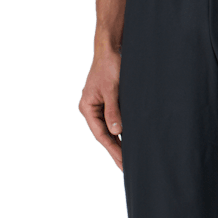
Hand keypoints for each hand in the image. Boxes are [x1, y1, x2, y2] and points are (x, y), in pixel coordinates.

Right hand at [78, 47, 123, 171]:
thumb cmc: (110, 65)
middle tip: (128, 168)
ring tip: (129, 160)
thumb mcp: (113, 89)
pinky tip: (129, 142)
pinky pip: (114, 122)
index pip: (101, 135)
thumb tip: (116, 131)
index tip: (124, 162)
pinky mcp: (108, 103)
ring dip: (119, 144)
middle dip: (116, 151)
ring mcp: (99, 107)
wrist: (112, 48)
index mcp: (88, 108)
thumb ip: (114, 111)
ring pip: (110, 131)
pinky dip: (121, 133)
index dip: (113, 149)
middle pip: (105, 136)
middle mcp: (91, 109)